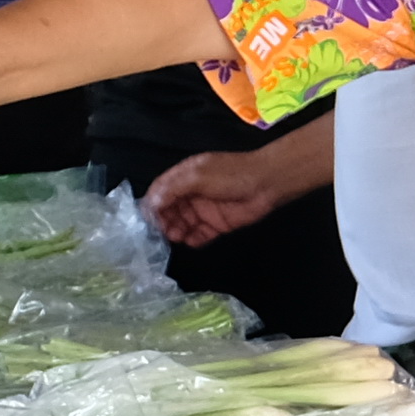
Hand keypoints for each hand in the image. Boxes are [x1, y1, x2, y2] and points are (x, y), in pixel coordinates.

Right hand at [145, 151, 272, 243]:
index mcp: (184, 176)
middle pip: (169, 210)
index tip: (148, 218)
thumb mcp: (198, 176)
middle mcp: (191, 193)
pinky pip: (200, 235)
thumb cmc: (230, 174)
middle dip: (163, 221)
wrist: (266, 183)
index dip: (153, 204)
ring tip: (177, 236)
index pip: (161, 191)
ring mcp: (204, 210)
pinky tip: (192, 241)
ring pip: (182, 224)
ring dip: (176, 231)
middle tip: (163, 231)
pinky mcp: (216, 225)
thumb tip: (151, 203)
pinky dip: (193, 239)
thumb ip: (174, 189)